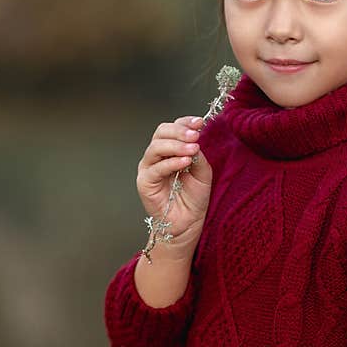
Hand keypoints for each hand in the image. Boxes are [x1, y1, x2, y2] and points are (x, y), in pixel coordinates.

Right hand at [136, 115, 212, 252]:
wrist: (187, 223)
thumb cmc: (193, 198)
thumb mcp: (202, 172)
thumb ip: (197, 155)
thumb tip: (194, 140)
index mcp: (169, 150)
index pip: (172, 128)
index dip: (185, 122)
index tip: (200, 122)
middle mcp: (156, 156)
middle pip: (161, 132)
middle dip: (179, 131)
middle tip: (195, 135)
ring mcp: (148, 168)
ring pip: (156, 147)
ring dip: (176, 145)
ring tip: (193, 149)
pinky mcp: (145, 182)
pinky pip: (156, 168)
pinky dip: (171, 162)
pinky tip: (185, 162)